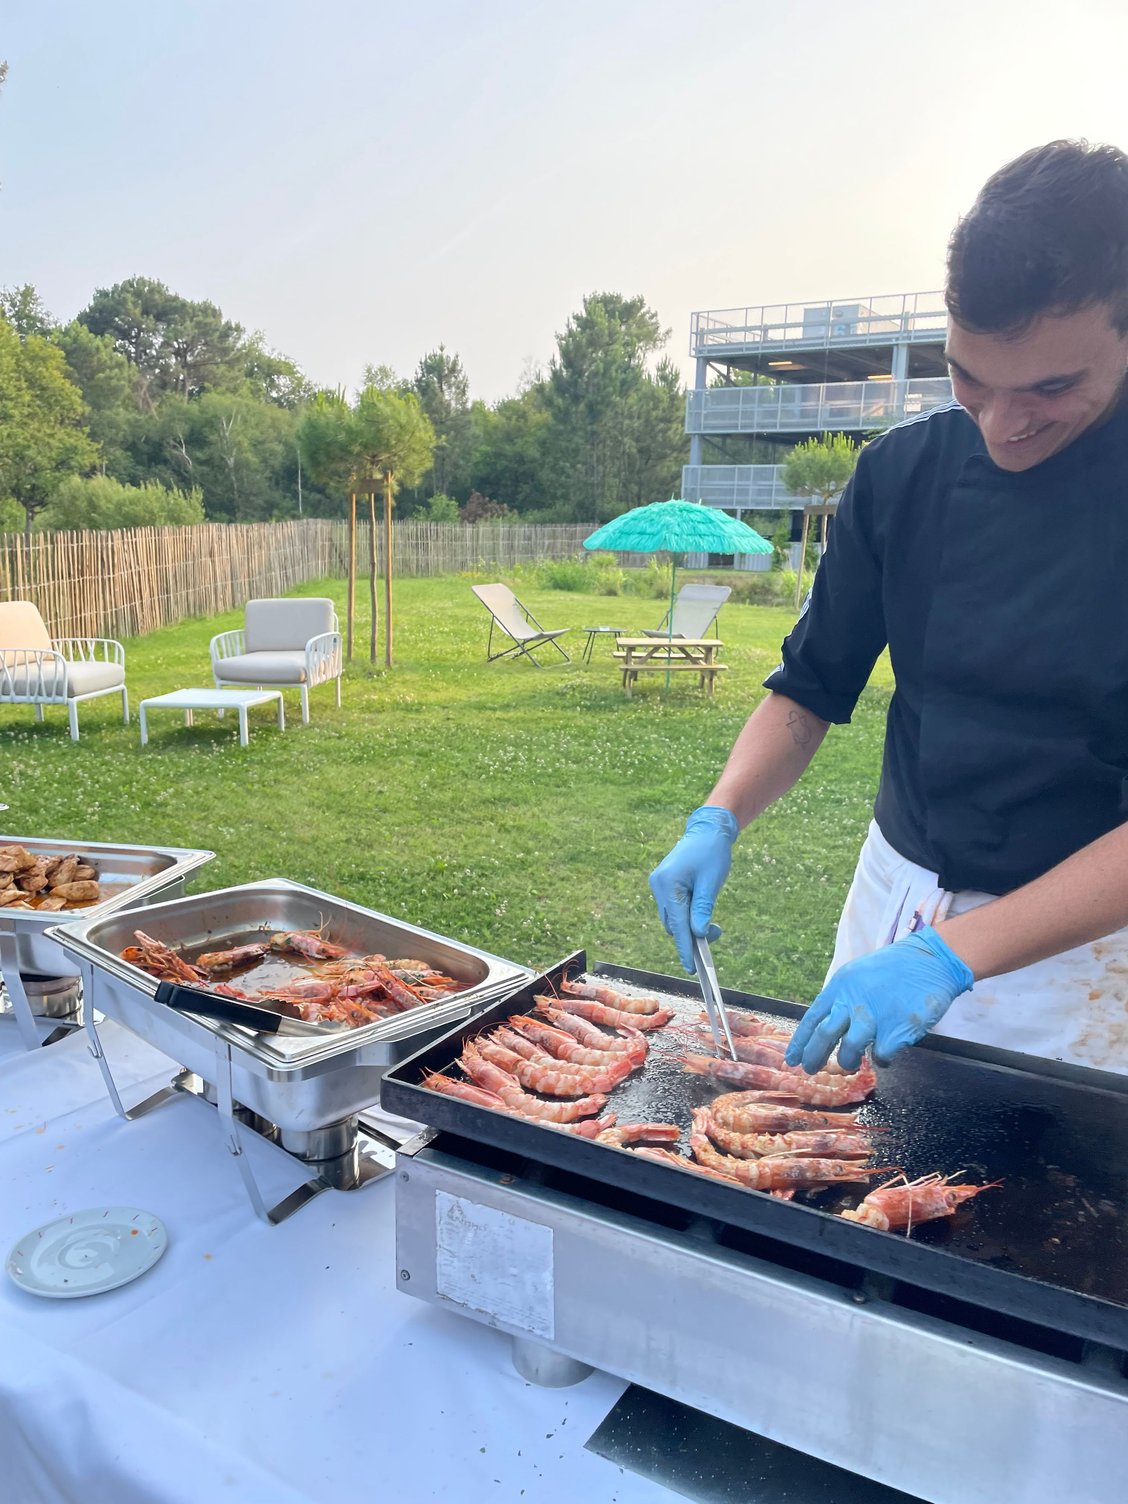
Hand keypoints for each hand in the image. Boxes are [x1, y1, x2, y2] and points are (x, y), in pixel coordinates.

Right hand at [649, 806, 739, 972]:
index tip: (691, 968)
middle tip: (717, 933)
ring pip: (673, 918)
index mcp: (668, 883)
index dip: (685, 948)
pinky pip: (674, 908)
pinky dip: (687, 915)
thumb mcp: (712, 882)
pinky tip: (701, 913)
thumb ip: (703, 909)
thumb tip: (698, 934)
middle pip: (673, 923)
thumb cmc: (712, 852)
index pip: (678, 924)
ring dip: (690, 925)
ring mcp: (659, 885)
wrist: (707, 830)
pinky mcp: (664, 885)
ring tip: (713, 925)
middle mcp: (659, 885)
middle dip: (692, 935)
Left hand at [784, 925, 973, 1072]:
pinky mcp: (897, 1030)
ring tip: (850, 1063)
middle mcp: (853, 1001)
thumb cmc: (894, 969)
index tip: (792, 1059)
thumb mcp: (858, 976)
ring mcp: (875, 1016)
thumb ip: (843, 999)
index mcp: (840, 986)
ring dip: (847, 1061)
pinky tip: (885, 1053)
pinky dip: (881, 1059)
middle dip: (814, 1057)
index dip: (800, 1041)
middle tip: (810, 1070)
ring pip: (850, 1050)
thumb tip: (827, 1025)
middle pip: (825, 1036)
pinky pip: (881, 1055)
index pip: (812, 1018)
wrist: (930, 961)